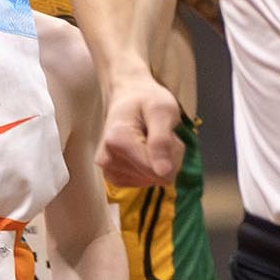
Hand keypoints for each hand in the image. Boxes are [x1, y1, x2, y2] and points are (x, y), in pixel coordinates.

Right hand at [101, 74, 182, 188]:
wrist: (127, 97)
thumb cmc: (147, 100)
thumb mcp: (163, 111)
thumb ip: (162, 141)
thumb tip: (163, 173)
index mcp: (117, 141)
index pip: (158, 172)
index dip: (172, 153)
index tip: (165, 131)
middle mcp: (107, 160)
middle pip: (157, 177)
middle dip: (167, 157)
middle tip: (158, 134)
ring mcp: (109, 171)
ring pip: (153, 180)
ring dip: (160, 161)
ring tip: (150, 139)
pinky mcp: (113, 177)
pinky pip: (145, 182)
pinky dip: (151, 167)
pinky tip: (145, 149)